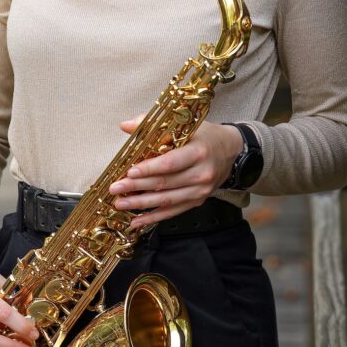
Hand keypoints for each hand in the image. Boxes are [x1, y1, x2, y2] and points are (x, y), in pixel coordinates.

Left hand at [109, 116, 243, 228]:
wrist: (231, 151)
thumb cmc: (205, 136)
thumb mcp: (186, 125)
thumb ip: (153, 125)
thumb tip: (125, 126)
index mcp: (198, 151)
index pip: (170, 163)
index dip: (149, 169)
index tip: (129, 172)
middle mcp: (201, 173)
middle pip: (165, 183)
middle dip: (137, 187)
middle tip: (115, 189)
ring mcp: (201, 191)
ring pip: (167, 200)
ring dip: (141, 204)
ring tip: (120, 204)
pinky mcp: (198, 201)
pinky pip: (173, 212)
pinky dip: (154, 217)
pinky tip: (136, 221)